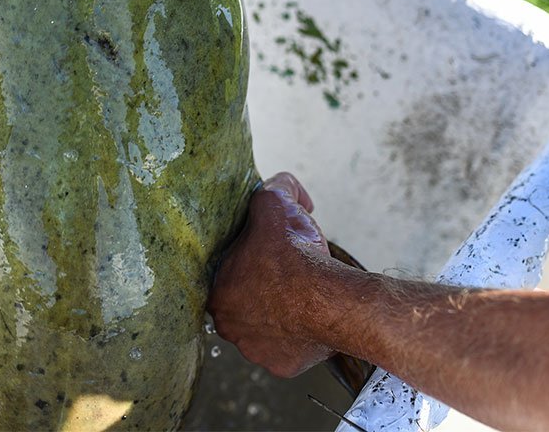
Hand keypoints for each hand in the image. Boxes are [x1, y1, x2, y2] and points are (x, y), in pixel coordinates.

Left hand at [208, 172, 334, 376]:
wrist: (331, 300)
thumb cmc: (296, 256)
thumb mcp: (275, 203)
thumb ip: (272, 188)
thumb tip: (283, 184)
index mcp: (217, 290)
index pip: (229, 271)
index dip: (252, 257)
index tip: (272, 253)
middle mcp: (228, 325)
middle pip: (245, 300)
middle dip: (265, 285)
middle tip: (289, 271)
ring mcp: (254, 349)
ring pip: (265, 324)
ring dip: (280, 310)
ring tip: (302, 293)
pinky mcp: (281, 364)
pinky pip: (288, 346)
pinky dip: (299, 333)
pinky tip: (310, 316)